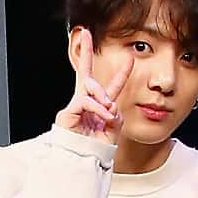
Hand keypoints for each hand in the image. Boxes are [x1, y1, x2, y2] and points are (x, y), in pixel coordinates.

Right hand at [53, 25, 132, 142]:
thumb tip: (112, 104)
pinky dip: (97, 108)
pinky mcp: (67, 114)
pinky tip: (104, 115)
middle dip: (85, 51)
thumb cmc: (96, 152)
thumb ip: (116, 116)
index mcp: (100, 108)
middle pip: (85, 72)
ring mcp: (75, 107)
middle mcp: (86, 103)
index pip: (112, 87)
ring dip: (103, 96)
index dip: (121, 73)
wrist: (82, 165)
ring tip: (108, 110)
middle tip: (85, 32)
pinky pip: (85, 101)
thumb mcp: (113, 132)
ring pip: (89, 86)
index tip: (130, 58)